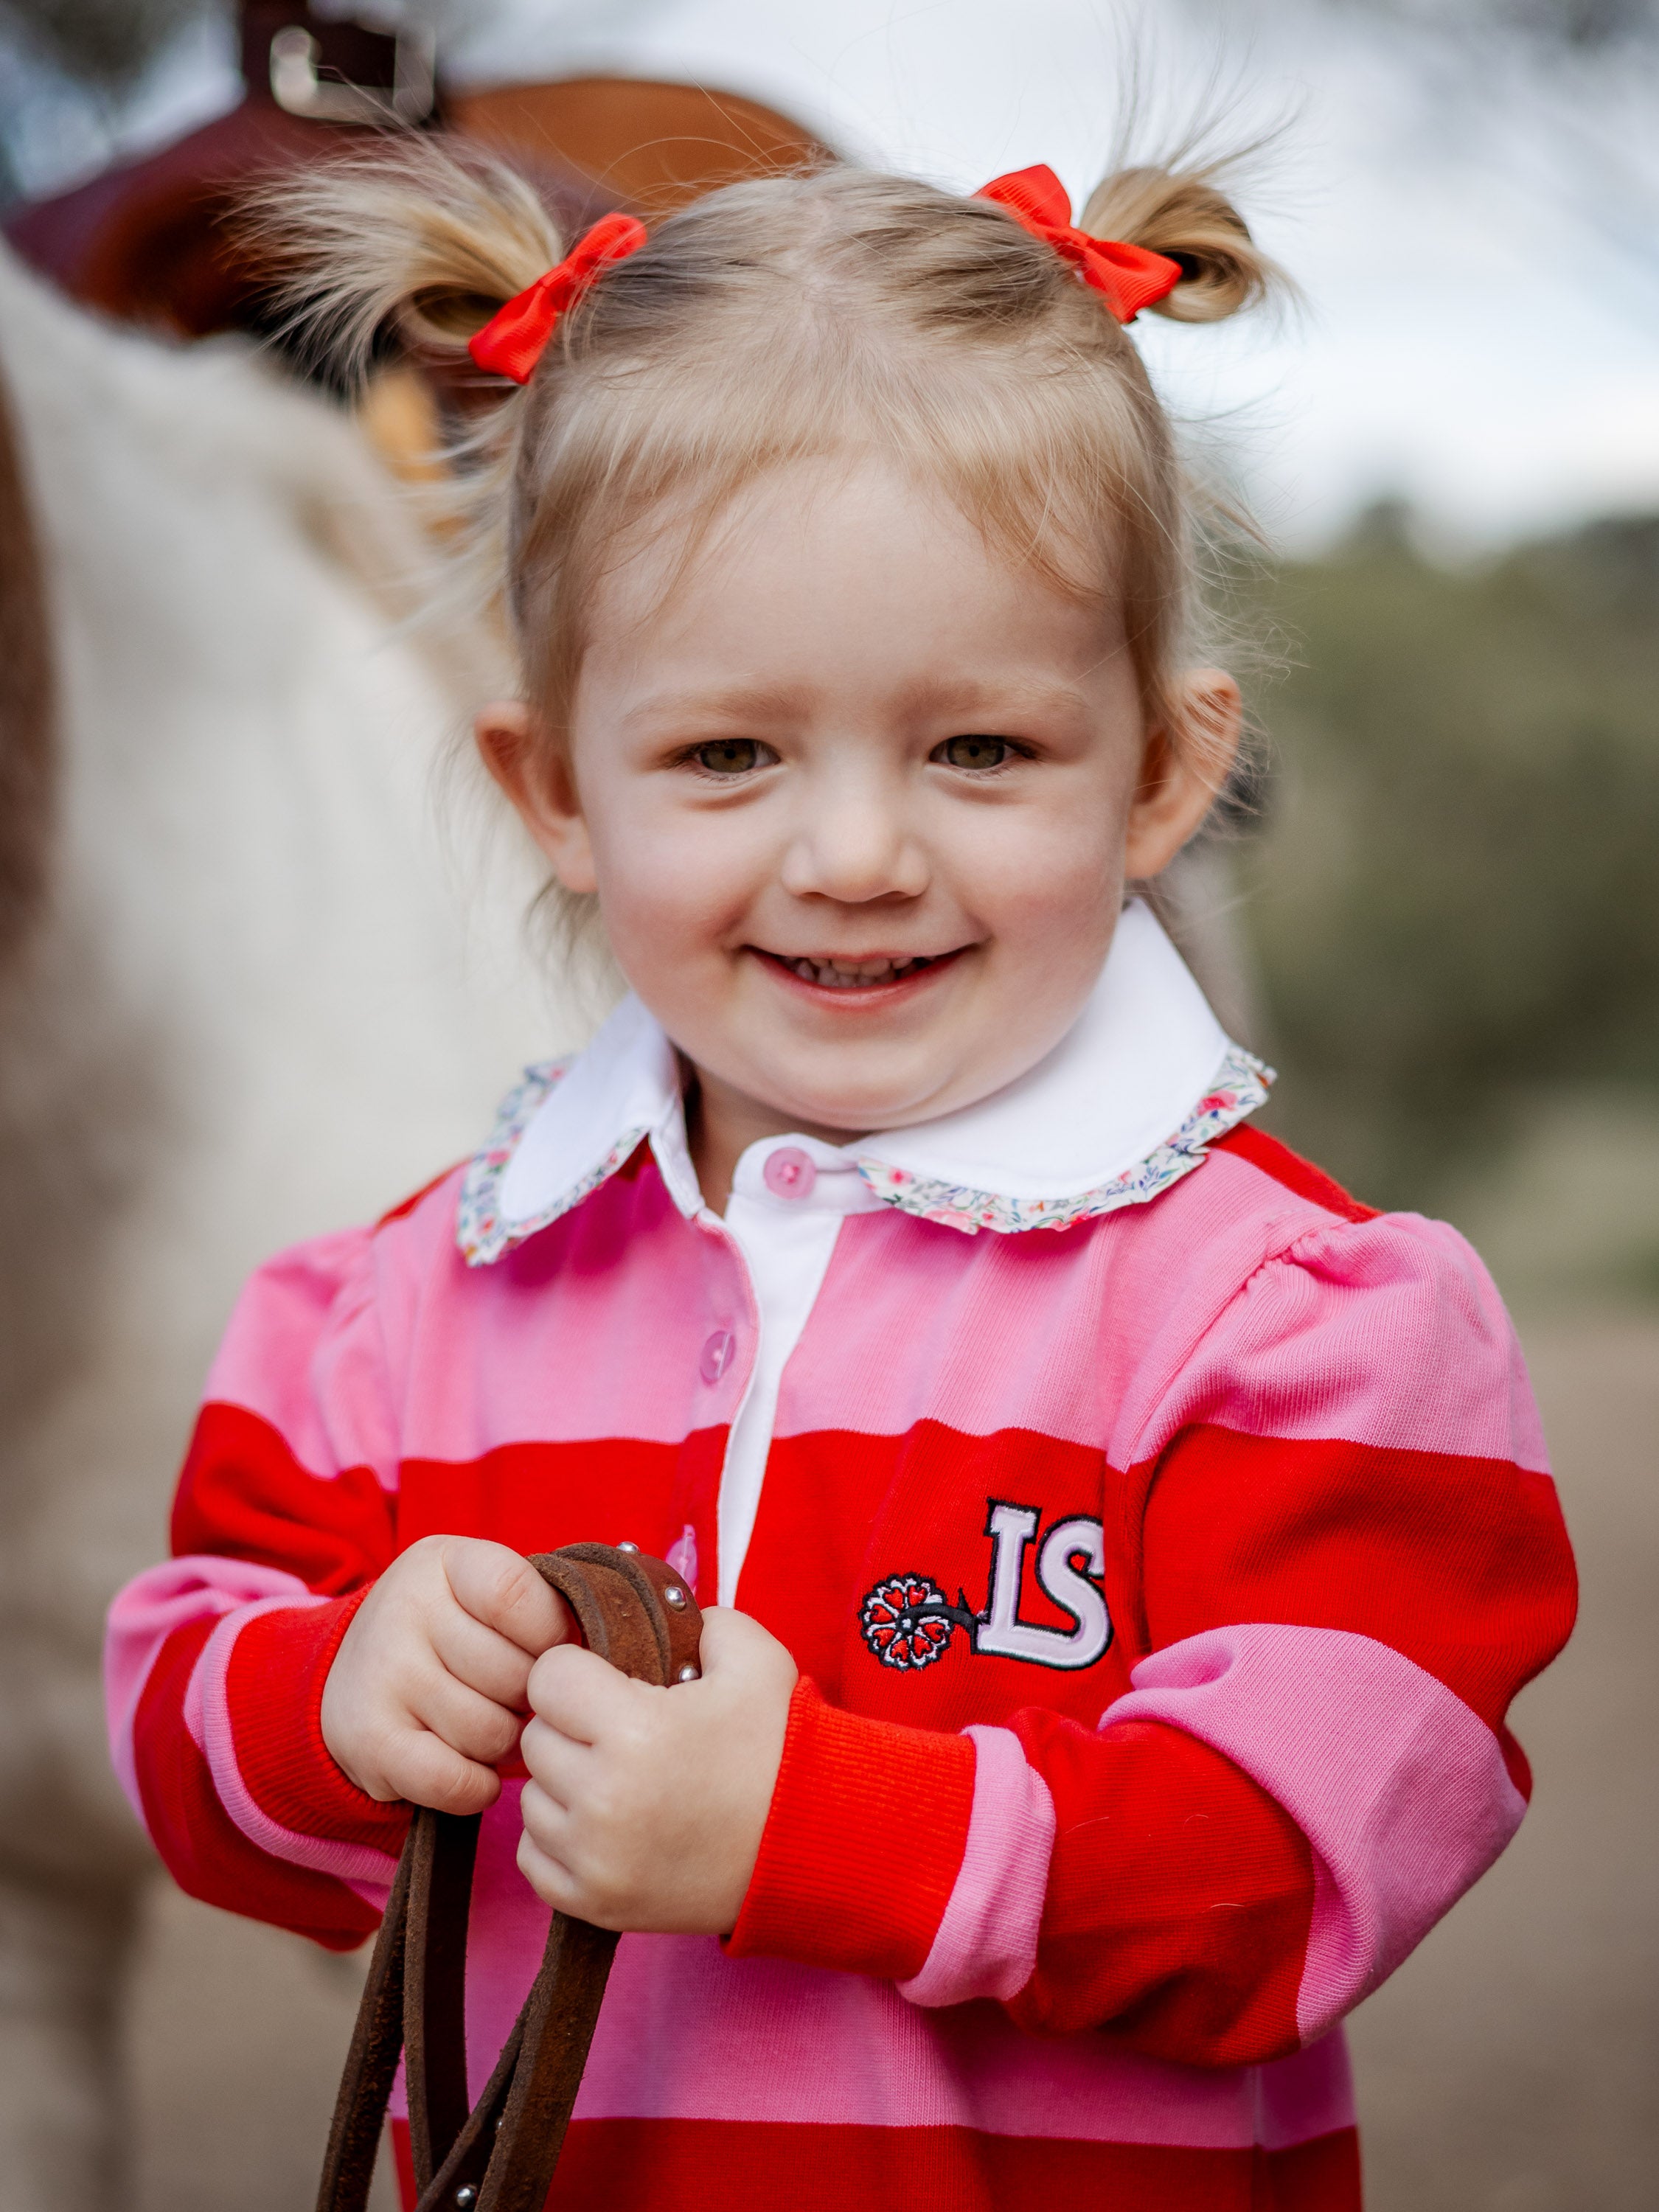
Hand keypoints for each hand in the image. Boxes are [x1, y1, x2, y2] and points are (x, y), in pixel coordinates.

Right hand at [320, 1536, 571, 1811]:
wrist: (350, 1679)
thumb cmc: (450, 1635)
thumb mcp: (482, 1595)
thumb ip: (540, 1607)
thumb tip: (608, 1661)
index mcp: (443, 1561)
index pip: (519, 1596)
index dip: (550, 1636)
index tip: (548, 1652)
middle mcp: (404, 1609)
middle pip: (514, 1674)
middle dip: (531, 1700)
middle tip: (518, 1701)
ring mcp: (383, 1675)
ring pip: (490, 1731)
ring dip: (507, 1746)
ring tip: (494, 1729)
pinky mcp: (369, 1741)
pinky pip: (455, 1779)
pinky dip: (479, 1787)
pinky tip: (476, 1770)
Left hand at [516, 1607, 797, 1933]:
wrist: (813, 1844)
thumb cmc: (779, 1746)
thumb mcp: (752, 1656)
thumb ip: (696, 1618)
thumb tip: (655, 1616)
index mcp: (634, 1729)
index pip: (547, 1678)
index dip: (578, 1671)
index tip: (608, 1682)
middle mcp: (602, 1798)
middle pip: (535, 1738)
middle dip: (572, 1726)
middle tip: (618, 1731)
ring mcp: (595, 1859)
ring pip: (531, 1798)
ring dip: (564, 1783)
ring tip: (618, 1779)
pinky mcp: (595, 1905)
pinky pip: (532, 1856)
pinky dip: (560, 1838)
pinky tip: (605, 1823)